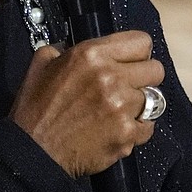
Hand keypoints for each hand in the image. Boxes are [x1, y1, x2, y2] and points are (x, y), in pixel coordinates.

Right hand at [10, 31, 164, 177]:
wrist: (35, 150)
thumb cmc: (35, 107)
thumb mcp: (41, 62)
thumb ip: (64, 48)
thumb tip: (80, 48)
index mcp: (91, 55)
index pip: (141, 42)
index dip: (136, 51)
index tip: (130, 60)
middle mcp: (111, 77)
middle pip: (156, 69)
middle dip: (143, 76)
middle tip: (126, 85)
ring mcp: (122, 107)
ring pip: (155, 99)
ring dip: (139, 103)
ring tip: (119, 108)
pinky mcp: (128, 134)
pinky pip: (149, 126)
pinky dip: (137, 127)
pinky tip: (117, 127)